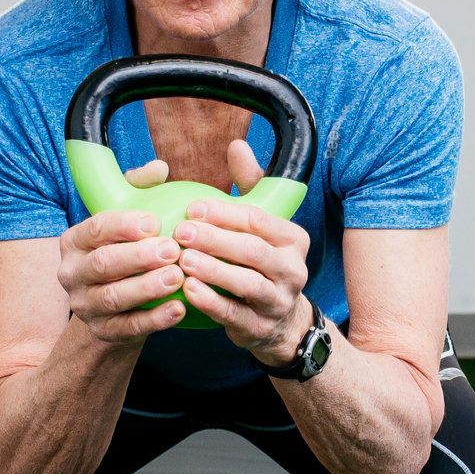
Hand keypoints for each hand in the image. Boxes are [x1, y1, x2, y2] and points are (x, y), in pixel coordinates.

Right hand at [57, 157, 186, 341]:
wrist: (113, 310)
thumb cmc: (125, 253)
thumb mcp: (125, 223)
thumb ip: (139, 191)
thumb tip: (159, 168)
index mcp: (75, 241)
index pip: (95, 228)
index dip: (124, 225)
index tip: (155, 222)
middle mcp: (72, 273)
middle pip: (104, 264)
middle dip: (138, 257)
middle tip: (173, 249)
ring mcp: (85, 306)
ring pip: (114, 297)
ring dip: (147, 287)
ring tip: (178, 277)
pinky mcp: (103, 333)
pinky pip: (129, 327)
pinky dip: (154, 319)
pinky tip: (179, 308)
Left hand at [174, 139, 312, 361]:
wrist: (280, 322)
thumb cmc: (260, 262)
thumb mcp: (261, 226)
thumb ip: (250, 185)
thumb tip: (237, 145)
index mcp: (293, 239)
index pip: (258, 220)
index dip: (224, 213)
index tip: (192, 207)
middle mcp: (293, 269)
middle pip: (253, 250)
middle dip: (216, 239)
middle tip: (181, 231)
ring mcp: (278, 301)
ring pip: (246, 283)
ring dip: (213, 270)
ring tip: (182, 259)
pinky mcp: (260, 327)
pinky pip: (234, 314)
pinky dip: (210, 302)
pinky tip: (186, 291)